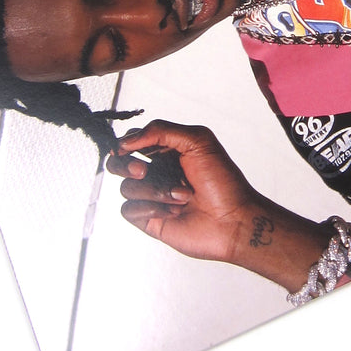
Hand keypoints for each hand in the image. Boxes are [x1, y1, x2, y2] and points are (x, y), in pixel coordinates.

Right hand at [107, 120, 256, 264]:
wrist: (233, 219)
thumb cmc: (222, 180)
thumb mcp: (197, 141)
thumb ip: (161, 131)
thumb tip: (126, 140)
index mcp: (167, 150)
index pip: (132, 140)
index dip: (126, 143)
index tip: (129, 147)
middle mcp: (157, 172)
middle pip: (117, 162)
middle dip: (124, 164)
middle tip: (142, 170)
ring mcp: (152, 196)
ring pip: (127, 187)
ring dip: (155, 190)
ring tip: (183, 196)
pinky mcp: (150, 219)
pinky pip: (128, 210)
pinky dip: (150, 208)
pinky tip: (174, 212)